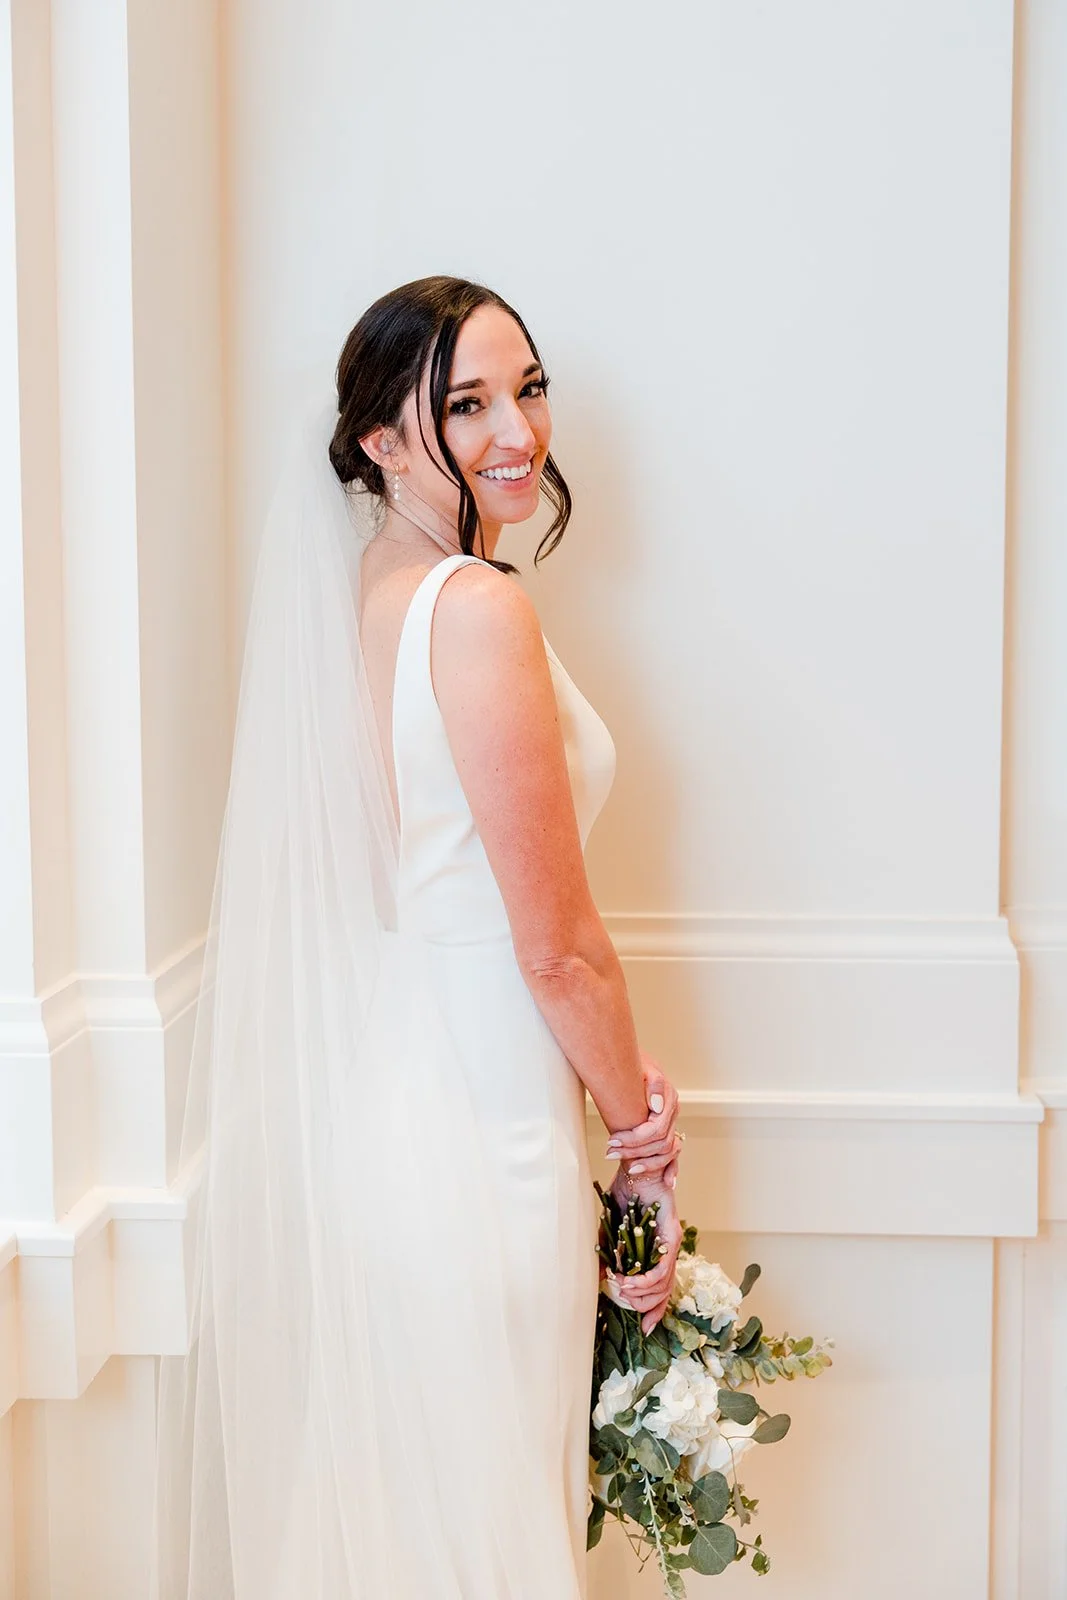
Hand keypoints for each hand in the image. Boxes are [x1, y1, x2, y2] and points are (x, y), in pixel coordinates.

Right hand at [599, 1166, 683, 1335]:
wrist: (634, 1169)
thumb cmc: (625, 1195)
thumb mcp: (612, 1232)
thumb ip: (610, 1256)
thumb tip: (603, 1281)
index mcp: (658, 1253)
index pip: (662, 1291)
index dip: (655, 1312)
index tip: (644, 1329)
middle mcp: (669, 1251)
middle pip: (664, 1294)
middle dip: (642, 1305)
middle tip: (621, 1298)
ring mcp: (672, 1244)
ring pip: (663, 1285)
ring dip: (640, 1293)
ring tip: (620, 1288)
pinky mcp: (671, 1236)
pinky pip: (661, 1268)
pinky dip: (645, 1279)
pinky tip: (627, 1280)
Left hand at [603, 1052, 682, 1188]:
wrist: (634, 1062)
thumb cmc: (634, 1064)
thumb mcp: (643, 1067)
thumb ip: (654, 1084)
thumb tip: (656, 1106)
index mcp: (669, 1100)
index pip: (655, 1129)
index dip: (633, 1138)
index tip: (611, 1139)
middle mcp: (672, 1114)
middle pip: (659, 1143)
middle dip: (634, 1151)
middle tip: (609, 1153)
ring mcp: (671, 1124)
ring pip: (666, 1152)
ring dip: (647, 1163)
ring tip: (626, 1168)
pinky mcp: (666, 1131)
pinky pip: (674, 1154)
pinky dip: (672, 1169)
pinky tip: (668, 1183)